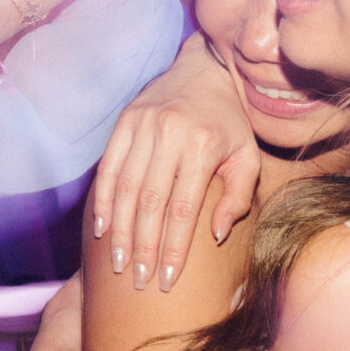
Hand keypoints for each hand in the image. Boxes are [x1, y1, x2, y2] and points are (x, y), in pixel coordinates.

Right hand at [90, 34, 260, 290]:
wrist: (206, 71)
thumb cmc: (231, 124)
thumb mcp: (248, 157)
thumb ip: (238, 197)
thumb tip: (215, 235)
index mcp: (203, 145)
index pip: (183, 210)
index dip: (173, 248)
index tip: (167, 280)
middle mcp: (170, 133)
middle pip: (149, 203)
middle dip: (142, 246)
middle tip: (138, 280)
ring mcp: (142, 125)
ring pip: (124, 188)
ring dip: (119, 230)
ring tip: (117, 263)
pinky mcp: (124, 121)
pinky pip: (108, 167)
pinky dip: (102, 200)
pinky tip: (101, 228)